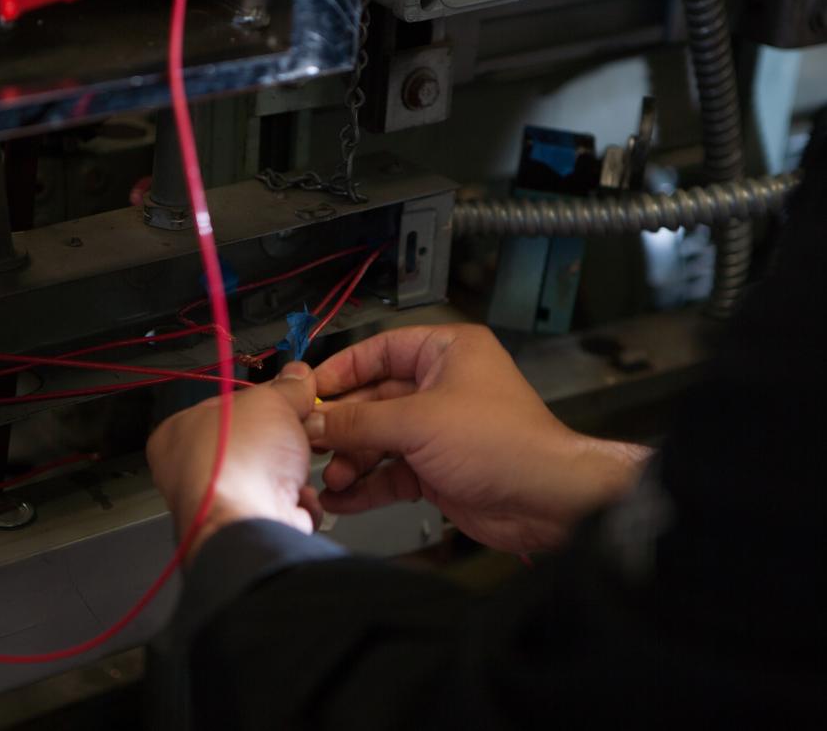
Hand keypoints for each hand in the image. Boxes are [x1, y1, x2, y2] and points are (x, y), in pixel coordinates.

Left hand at [146, 361, 322, 562]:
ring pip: (269, 477)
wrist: (252, 524)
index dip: (261, 399)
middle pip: (252, 443)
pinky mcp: (245, 528)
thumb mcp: (270, 402)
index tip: (286, 397)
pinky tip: (295, 498)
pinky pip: (280, 506)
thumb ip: (286, 388)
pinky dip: (295, 502)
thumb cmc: (238, 464)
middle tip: (297, 431)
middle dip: (282, 440)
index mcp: (177, 433)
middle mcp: (189, 472)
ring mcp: (218, 504)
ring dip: (292, 472)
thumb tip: (297, 377)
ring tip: (295, 468)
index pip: (225, 406)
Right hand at [307, 325, 650, 552]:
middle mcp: (441, 387)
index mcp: (446, 353)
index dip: (340, 371)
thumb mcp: (418, 423)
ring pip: (378, 439)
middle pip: (372, 399)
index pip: (378, 352)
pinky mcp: (437, 468)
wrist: (546, 502)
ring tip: (332, 479)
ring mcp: (438, 430)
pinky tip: (343, 499)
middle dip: (342, 426)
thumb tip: (315, 422)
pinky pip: (390, 472)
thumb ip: (359, 422)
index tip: (308, 392)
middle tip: (311, 441)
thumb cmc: (507, 444)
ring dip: (352, 461)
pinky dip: (367, 486)